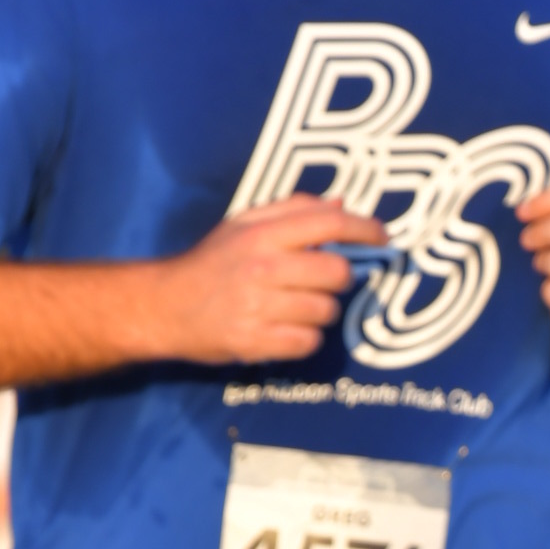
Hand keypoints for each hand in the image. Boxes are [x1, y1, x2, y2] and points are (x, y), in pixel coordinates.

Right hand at [147, 197, 388, 363]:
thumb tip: (341, 205)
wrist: (166, 306)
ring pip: (326, 311)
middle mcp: (263, 268)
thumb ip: (292, 211)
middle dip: (337, 279)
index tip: (383, 237)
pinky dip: (304, 339)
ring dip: (319, 312)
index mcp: (261, 234)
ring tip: (292, 307)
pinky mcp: (257, 342)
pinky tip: (283, 329)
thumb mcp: (243, 225)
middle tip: (318, 280)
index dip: (365, 229)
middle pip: (337, 272)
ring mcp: (259, 307)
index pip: (329, 224)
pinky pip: (309, 342)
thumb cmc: (212, 263)